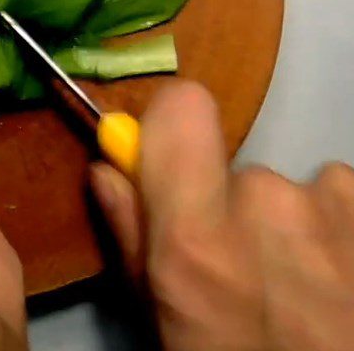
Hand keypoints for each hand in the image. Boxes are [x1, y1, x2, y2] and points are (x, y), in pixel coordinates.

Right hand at [91, 83, 353, 350]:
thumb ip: (134, 239)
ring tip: (313, 296)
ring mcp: (337, 210)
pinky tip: (344, 289)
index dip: (174, 128)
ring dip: (297, 229)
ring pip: (295, 191)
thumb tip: (107, 168)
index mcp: (199, 240)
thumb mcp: (171, 330)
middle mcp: (268, 207)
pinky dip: (341, 236)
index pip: (182, 108)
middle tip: (253, 278)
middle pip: (238, 171)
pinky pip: (343, 203)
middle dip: (238, 210)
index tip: (173, 162)